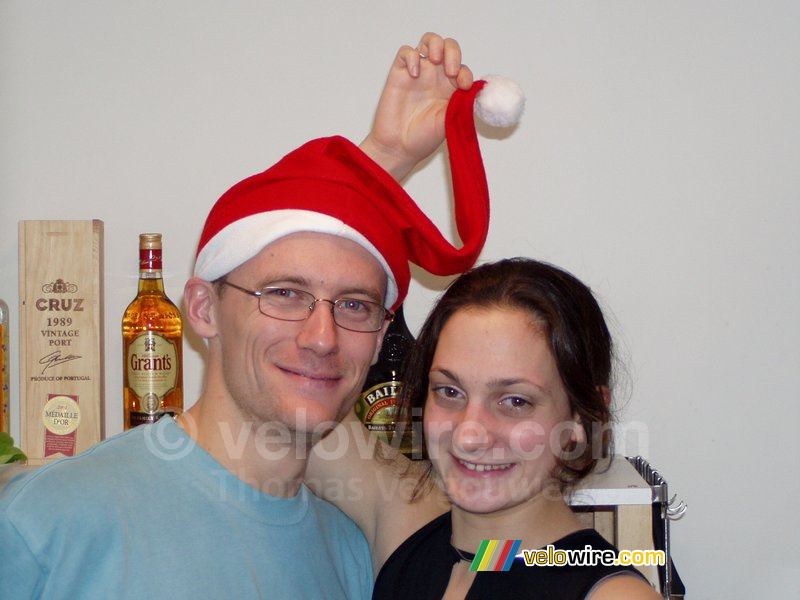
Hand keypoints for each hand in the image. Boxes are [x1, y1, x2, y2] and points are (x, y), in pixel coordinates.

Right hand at [360, 32, 473, 180]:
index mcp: (451, 88)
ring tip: (435, 60)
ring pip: (429, 41)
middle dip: (453, 53)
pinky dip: (412, 56)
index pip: (463, 68)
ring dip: (436, 45)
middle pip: (448, 47)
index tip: (464, 86)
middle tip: (451, 71)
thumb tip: (481, 92)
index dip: (466, 72)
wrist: (399, 148)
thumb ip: (465, 105)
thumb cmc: (424, 138)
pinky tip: (414, 73)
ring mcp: (418, 73)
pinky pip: (406, 52)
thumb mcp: (451, 122)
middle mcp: (436, 77)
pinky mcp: (399, 73)